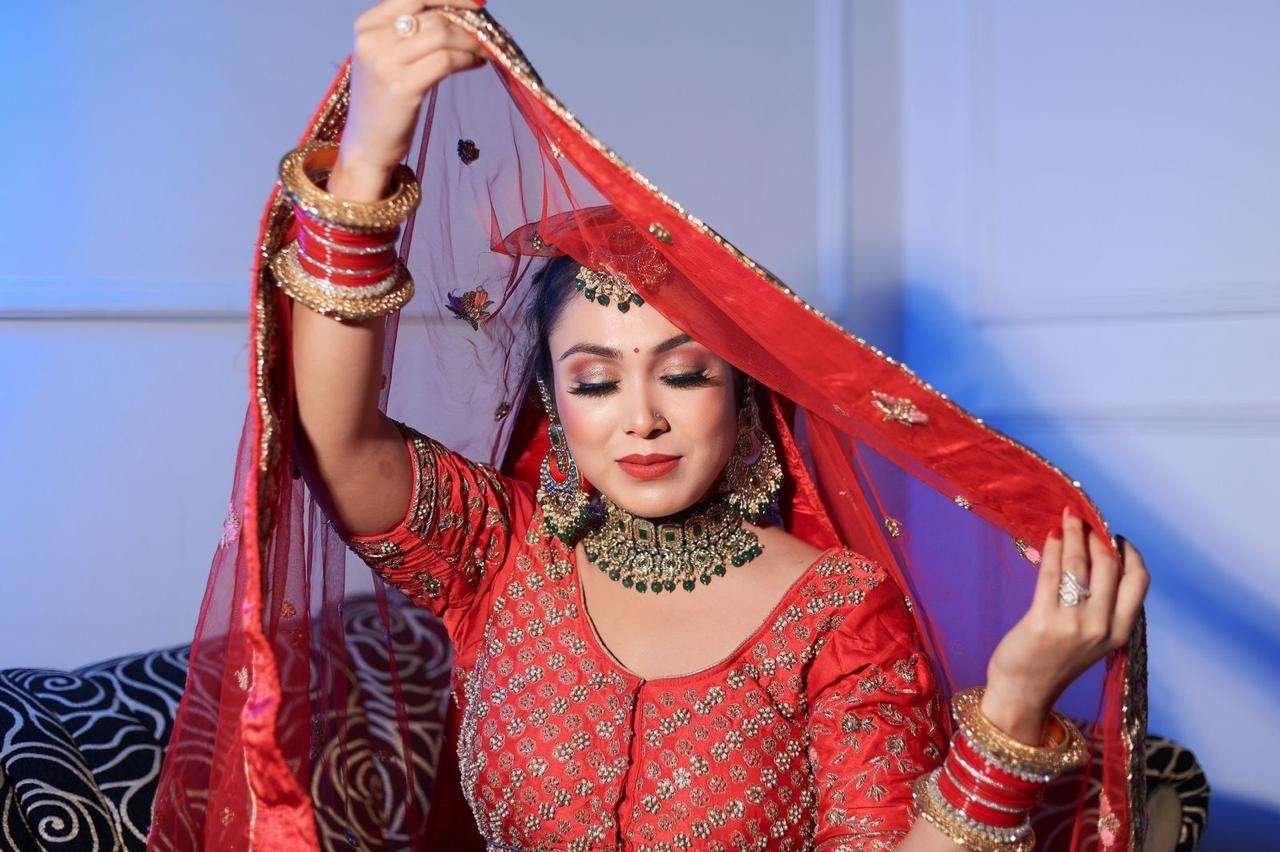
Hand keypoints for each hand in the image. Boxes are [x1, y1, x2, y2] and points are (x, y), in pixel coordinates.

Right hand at [334, 0, 487, 198]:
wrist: (366, 145)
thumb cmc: (384, 102)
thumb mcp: (387, 58)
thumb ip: (412, 33)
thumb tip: (462, 16)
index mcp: (366, 26)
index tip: (477, 5)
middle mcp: (372, 39)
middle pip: (433, 15)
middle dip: (467, 23)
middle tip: (488, 35)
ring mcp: (385, 63)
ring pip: (442, 35)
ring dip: (472, 42)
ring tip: (484, 52)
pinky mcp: (402, 87)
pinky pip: (446, 61)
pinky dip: (467, 59)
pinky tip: (476, 64)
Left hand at [982, 507, 1149, 741]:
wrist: (1024, 693)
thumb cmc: (1056, 661)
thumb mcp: (1094, 640)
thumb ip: (1103, 608)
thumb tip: (1099, 558)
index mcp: (1120, 633)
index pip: (1138, 582)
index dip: (1130, 554)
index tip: (1116, 536)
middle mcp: (1102, 628)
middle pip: (1110, 567)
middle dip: (1098, 537)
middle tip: (1085, 521)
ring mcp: (1073, 625)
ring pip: (1080, 565)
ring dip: (1074, 535)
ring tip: (1068, 519)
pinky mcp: (1043, 621)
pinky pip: (1051, 574)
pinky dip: (1053, 549)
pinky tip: (1050, 537)